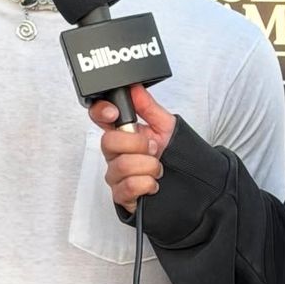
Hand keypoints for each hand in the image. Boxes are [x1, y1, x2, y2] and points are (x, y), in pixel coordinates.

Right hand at [89, 85, 176, 213]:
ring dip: (148, 166)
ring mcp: (116, 175)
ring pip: (122, 165)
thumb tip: (136, 88)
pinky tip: (153, 183)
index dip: (101, 112)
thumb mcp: (165, 126)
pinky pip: (128, 186)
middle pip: (109, 142)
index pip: (99, 117)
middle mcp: (115, 154)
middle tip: (153, 148)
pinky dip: (147, 183)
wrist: (186, 183)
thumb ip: (148, 107)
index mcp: (122, 133)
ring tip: (157, 168)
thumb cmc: (171, 155)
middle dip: (138, 144)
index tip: (115, 113)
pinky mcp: (121, 195)